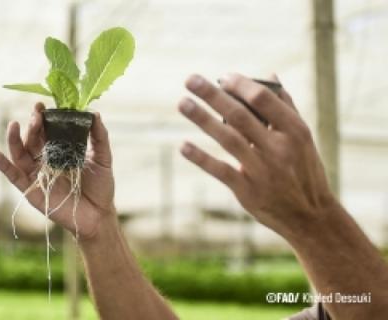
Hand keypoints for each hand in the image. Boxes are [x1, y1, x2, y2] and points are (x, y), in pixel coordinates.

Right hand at [0, 103, 114, 239]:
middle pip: (33, 139)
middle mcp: (47, 160)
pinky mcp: (32, 190)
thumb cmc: (101, 186)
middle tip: (36, 114)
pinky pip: (14, 177)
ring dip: (15, 139)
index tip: (42, 104)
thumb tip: (94, 113)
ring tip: (13, 125)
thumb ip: (99, 137)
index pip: (48, 130)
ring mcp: (38, 175)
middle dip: (33, 125)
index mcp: (61, 150)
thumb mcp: (103, 158)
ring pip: (20, 154)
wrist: (99, 215)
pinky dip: (3, 166)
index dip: (44, 117)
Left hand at [178, 73, 335, 236]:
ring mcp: (263, 170)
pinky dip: (201, 158)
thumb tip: (271, 75)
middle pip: (239, 115)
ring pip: (228, 139)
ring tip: (183, 103)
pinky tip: (183, 146)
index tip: (222, 76)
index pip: (263, 99)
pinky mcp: (248, 191)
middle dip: (213, 95)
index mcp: (294, 130)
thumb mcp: (303, 138)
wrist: (309, 216)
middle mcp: (279, 148)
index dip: (240, 85)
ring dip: (203, 119)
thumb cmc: (303, 171)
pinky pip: (221, 170)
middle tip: (190, 80)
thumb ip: (286, 106)